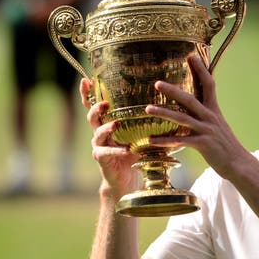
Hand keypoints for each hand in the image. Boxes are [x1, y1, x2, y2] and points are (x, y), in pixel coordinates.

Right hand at [80, 78, 139, 198]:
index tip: (86, 80)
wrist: (126, 178)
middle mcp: (100, 133)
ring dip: (107, 128)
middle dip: (96, 108)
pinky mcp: (102, 159)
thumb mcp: (142, 135)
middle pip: (92, 116)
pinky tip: (125, 150)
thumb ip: (150, 123)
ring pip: (97, 133)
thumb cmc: (135, 153)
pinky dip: (116, 150)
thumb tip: (172, 108)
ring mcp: (99, 146)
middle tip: (105, 103)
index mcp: (107, 123)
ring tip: (116, 124)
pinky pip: (106, 152)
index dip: (89, 93)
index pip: (94, 105)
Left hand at [146, 55, 249, 179]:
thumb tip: (193, 105)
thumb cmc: (225, 145)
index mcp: (214, 110)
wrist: (238, 164)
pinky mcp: (204, 144)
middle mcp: (210, 117)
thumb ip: (205, 114)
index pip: (208, 84)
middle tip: (157, 83)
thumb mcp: (217, 125)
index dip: (200, 70)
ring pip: (182, 119)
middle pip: (190, 99)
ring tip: (147, 109)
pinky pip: (181, 141)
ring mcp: (207, 130)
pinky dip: (165, 141)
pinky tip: (150, 140)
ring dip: (163, 113)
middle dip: (173, 90)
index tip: (191, 56)